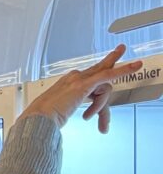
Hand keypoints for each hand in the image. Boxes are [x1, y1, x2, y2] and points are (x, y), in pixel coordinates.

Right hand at [20, 44, 143, 132]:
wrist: (37, 118)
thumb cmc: (43, 117)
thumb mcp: (58, 112)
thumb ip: (65, 109)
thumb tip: (62, 118)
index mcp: (66, 82)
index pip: (88, 78)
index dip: (97, 82)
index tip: (101, 76)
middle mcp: (73, 77)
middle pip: (99, 72)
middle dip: (111, 59)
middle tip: (120, 49)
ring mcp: (79, 79)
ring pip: (103, 87)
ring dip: (101, 107)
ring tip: (100, 125)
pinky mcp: (85, 84)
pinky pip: (109, 75)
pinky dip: (124, 70)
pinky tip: (135, 66)